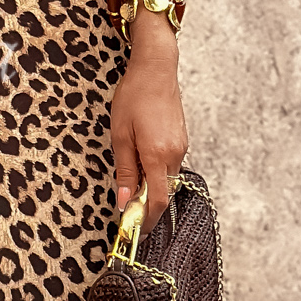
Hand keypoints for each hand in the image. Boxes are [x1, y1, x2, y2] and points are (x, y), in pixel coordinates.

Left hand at [109, 14, 187, 232]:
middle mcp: (174, 154)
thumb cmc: (134, 97)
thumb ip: (124, 170)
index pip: (156, 200)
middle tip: (127, 215)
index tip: (134, 231)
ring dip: (150, 188)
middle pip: (162, 193)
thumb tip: (124, 201)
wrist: (156, 69)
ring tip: (130, 189)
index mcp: (157, 155)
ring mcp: (180, 147)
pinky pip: (169, 166)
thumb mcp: (120, 135)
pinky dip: (155, 173)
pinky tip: (141, 166)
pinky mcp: (181, 140)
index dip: (146, 220)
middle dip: (146, 207)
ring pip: (166, 179)